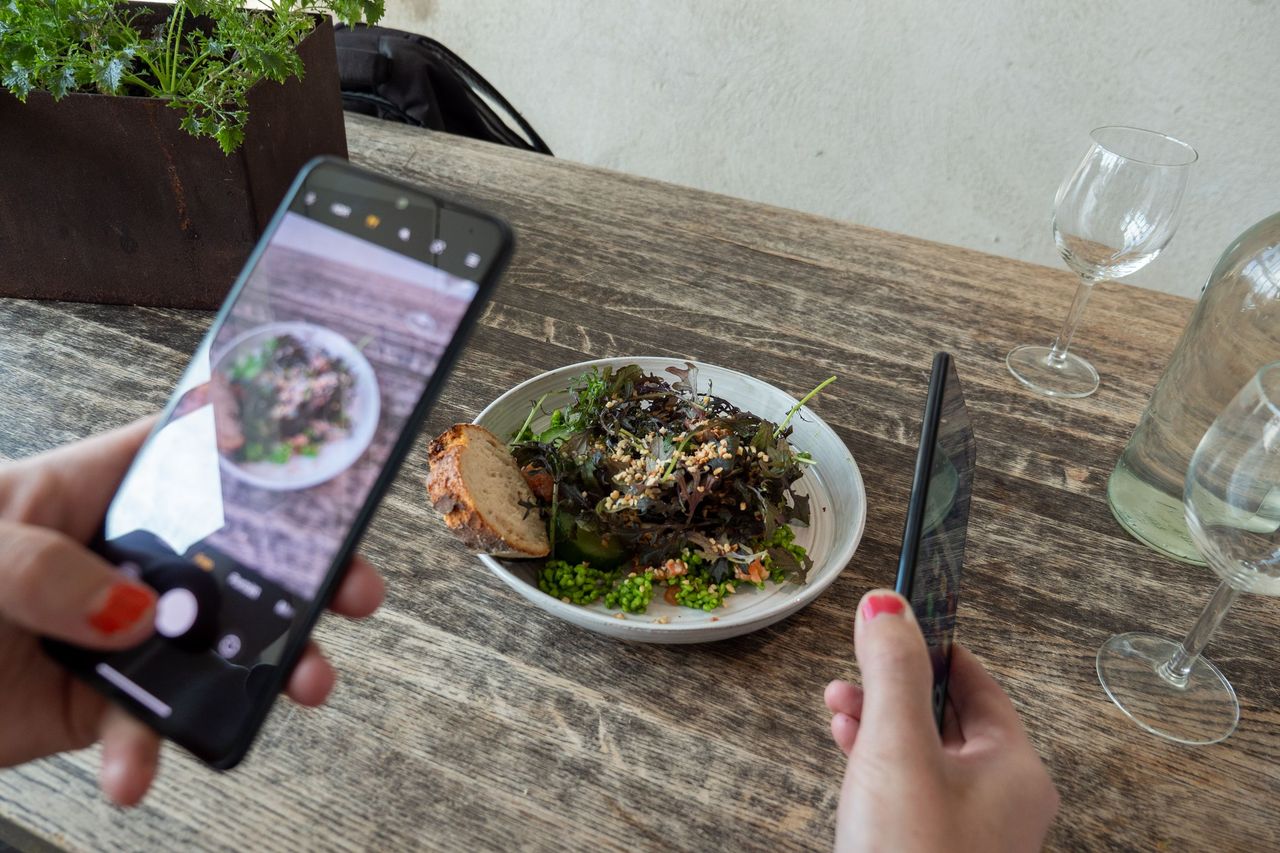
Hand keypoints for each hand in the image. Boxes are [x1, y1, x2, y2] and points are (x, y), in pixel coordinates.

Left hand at [0, 420, 384, 805]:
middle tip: (352, 596)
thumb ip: (44, 568)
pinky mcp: (92, 703)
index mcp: (94, 488)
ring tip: (296, 690)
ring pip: (207, 649)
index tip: (332, 480)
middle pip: (230, 558)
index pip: (196, 456)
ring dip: (258, 675)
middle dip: (301, 578)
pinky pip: (143, 726)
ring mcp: (111, 632)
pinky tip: (136, 771)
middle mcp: (117, 557)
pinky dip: (149, 753)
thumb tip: (132, 614)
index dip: (267, 462)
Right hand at [824, 590, 1058, 851]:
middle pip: (946, 716)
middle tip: (850, 671)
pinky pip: (911, 793)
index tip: (889, 619)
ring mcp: (969, 832)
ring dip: (879, 725)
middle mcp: (1001, 799)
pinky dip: (878, 768)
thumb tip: (888, 604)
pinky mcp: (935, 852)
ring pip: (924, 755)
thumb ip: (892, 673)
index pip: (975, 681)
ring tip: (836, 710)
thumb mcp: (897, 751)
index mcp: (1013, 768)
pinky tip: (848, 761)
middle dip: (892, 687)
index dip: (929, 645)